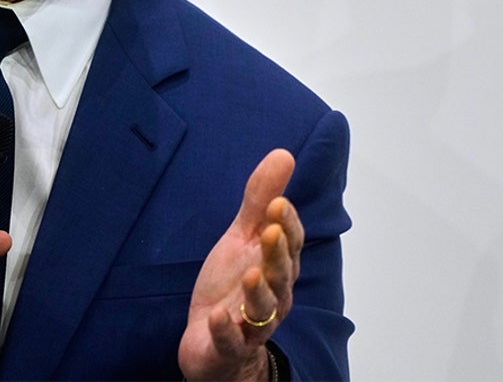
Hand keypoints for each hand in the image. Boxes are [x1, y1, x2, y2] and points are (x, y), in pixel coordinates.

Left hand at [179, 149, 302, 380]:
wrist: (212, 340)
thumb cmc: (232, 285)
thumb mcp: (242, 238)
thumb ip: (260, 201)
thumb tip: (284, 154)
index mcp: (277, 266)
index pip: (289, 243)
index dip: (287, 225)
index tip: (279, 203)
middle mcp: (272, 295)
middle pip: (281, 275)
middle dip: (277, 254)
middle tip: (270, 232)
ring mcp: (251, 324)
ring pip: (263, 310)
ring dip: (257, 292)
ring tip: (250, 274)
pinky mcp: (228, 347)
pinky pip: (231, 341)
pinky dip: (225, 330)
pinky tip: (217, 317)